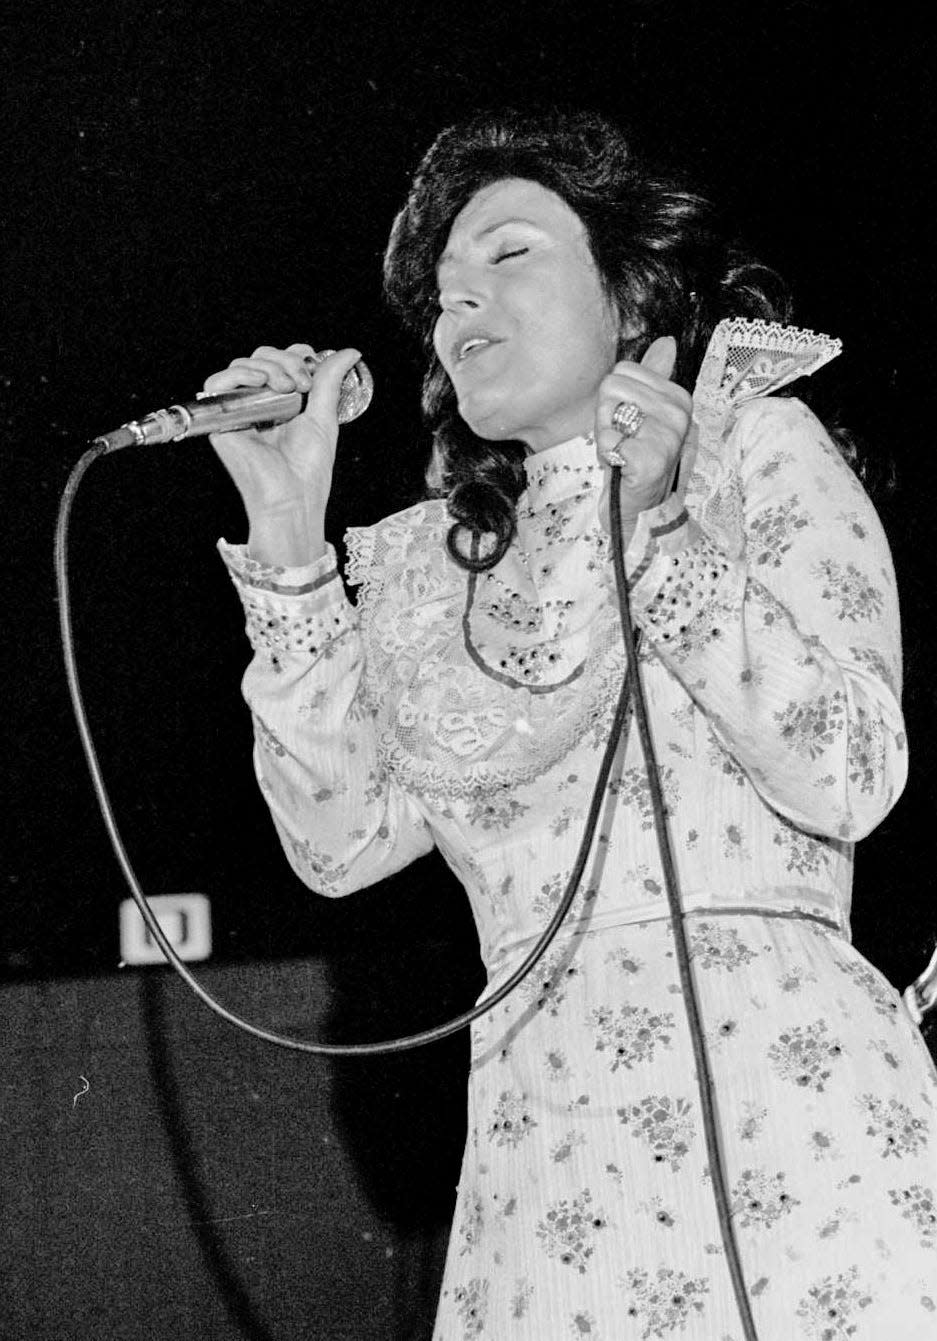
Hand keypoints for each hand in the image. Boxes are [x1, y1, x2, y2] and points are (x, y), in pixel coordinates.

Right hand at [203, 342, 361, 564]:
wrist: (292, 496)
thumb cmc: (308, 469)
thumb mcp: (324, 416)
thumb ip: (330, 381)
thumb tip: (349, 352)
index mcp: (282, 402)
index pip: (280, 360)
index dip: (295, 354)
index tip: (313, 366)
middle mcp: (259, 404)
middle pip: (261, 357)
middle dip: (285, 360)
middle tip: (303, 384)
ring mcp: (240, 410)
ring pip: (242, 365)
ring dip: (267, 366)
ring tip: (286, 387)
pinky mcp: (222, 420)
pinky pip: (216, 383)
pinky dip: (238, 374)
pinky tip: (261, 383)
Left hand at [594, 336, 691, 543]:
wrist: (641, 507)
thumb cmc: (636, 457)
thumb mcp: (644, 413)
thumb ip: (653, 376)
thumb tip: (667, 342)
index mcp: (678, 398)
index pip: (621, 372)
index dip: (613, 399)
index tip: (627, 423)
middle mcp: (679, 414)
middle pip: (611, 387)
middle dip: (606, 416)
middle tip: (622, 440)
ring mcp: (668, 438)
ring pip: (608, 412)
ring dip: (606, 436)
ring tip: (622, 452)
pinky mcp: (651, 460)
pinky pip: (608, 440)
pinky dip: (607, 455)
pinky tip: (622, 467)